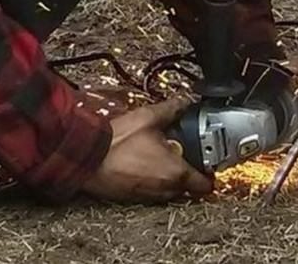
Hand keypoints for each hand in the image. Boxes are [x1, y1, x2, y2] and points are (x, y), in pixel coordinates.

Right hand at [81, 98, 213, 203]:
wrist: (88, 158)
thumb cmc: (117, 141)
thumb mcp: (149, 117)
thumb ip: (172, 109)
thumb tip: (184, 101)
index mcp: (175, 172)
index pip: (205, 184)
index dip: (209, 171)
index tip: (207, 159)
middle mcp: (165, 188)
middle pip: (189, 186)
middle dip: (188, 169)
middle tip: (182, 150)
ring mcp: (149, 195)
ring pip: (170, 189)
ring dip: (171, 174)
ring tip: (161, 153)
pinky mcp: (133, 197)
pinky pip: (153, 190)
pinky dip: (154, 178)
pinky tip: (144, 160)